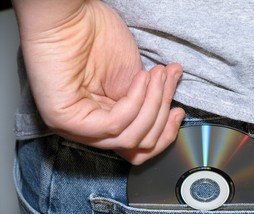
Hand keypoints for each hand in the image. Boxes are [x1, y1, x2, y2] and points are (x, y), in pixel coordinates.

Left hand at [14, 0, 184, 164]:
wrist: (72, 14)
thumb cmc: (100, 38)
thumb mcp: (134, 81)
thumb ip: (147, 105)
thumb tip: (173, 114)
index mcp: (102, 123)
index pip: (137, 148)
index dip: (164, 134)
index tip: (177, 111)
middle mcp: (88, 131)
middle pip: (136, 147)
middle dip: (161, 116)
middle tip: (168, 83)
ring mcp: (74, 127)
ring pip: (128, 139)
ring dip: (152, 105)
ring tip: (157, 76)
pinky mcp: (65, 119)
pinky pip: (113, 125)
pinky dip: (134, 102)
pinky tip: (141, 78)